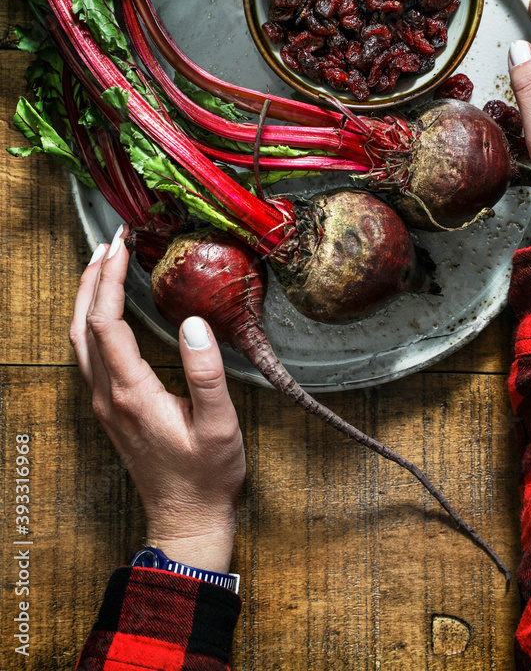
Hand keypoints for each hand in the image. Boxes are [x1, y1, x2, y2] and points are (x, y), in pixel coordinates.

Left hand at [69, 226, 245, 572]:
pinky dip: (93, 321)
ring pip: (80, 340)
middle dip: (92, 279)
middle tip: (109, 242)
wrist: (186, 519)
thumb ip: (206, 373)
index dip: (109, 279)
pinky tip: (109, 310)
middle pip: (83, 326)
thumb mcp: (220, 425)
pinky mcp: (111, 409)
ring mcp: (105, 403)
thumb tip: (192, 323)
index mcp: (132, 393)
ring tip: (103, 265)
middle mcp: (109, 396)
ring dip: (87, 298)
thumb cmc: (207, 475)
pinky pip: (90, 354)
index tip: (121, 246)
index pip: (107, 323)